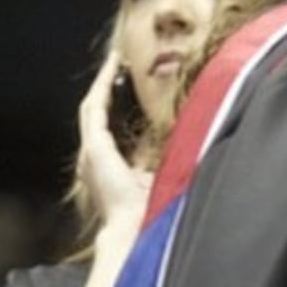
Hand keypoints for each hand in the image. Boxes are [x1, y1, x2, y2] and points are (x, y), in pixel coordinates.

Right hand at [76, 50, 151, 237]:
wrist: (135, 226)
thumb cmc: (152, 207)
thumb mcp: (162, 174)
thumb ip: (167, 156)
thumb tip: (194, 135)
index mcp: (110, 164)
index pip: (111, 124)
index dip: (118, 101)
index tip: (128, 81)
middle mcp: (95, 156)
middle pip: (99, 111)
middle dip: (108, 86)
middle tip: (119, 63)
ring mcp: (92, 150)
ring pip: (93, 106)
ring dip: (104, 81)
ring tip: (115, 60)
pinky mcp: (94, 146)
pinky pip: (95, 107)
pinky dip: (103, 85)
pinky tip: (113, 67)